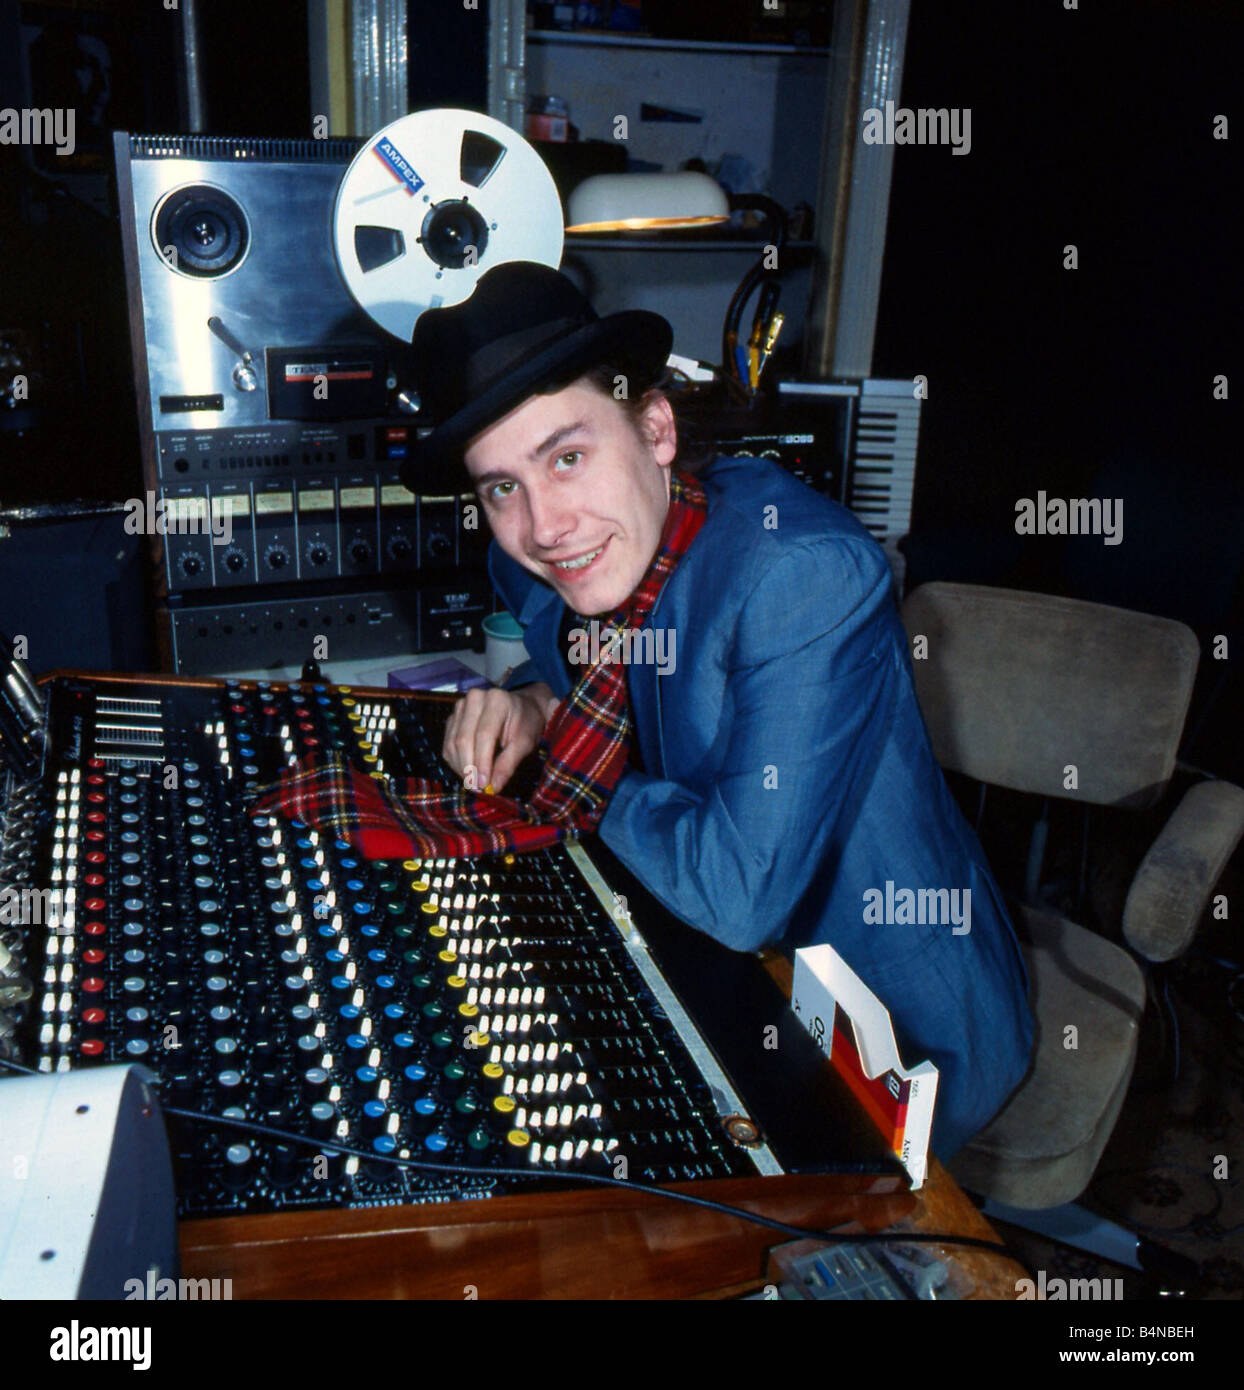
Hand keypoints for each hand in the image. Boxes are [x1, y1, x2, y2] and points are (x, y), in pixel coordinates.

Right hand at [441, 683, 558, 793]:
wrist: (521, 708)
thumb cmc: (526, 725)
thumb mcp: (525, 743)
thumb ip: (509, 763)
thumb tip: (494, 787)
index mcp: (496, 700)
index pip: (483, 735)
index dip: (482, 762)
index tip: (484, 785)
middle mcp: (474, 699)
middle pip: (464, 739)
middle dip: (469, 768)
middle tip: (477, 789)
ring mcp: (460, 707)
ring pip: (453, 744)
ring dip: (461, 768)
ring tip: (474, 784)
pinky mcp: (452, 718)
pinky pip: (448, 745)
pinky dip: (456, 763)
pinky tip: (468, 773)